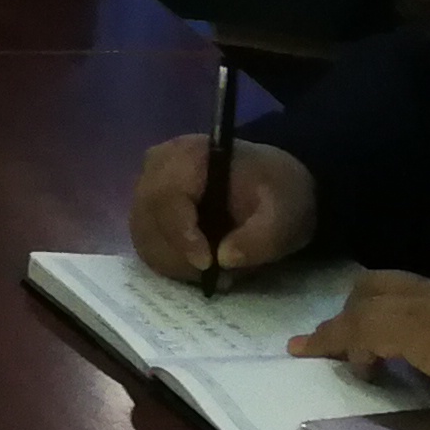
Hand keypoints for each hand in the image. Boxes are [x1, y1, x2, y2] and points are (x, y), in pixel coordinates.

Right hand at [127, 134, 317, 282]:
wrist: (271, 184)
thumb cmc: (277, 192)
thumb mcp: (285, 213)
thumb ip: (261, 237)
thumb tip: (223, 259)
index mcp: (188, 154)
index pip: (166, 196)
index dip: (181, 234)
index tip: (209, 264)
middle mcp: (156, 167)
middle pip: (148, 219)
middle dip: (181, 256)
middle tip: (220, 275)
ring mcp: (145, 188)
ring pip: (144, 236)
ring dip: (177, 263)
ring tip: (217, 271)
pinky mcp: (146, 210)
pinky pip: (146, 243)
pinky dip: (172, 262)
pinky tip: (202, 264)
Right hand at [288, 268, 429, 408]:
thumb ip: (419, 403)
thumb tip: (393, 403)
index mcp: (428, 323)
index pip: (362, 321)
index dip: (329, 337)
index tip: (301, 352)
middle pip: (378, 286)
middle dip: (352, 312)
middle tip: (347, 348)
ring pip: (411, 286)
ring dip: (388, 310)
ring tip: (389, 352)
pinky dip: (422, 314)